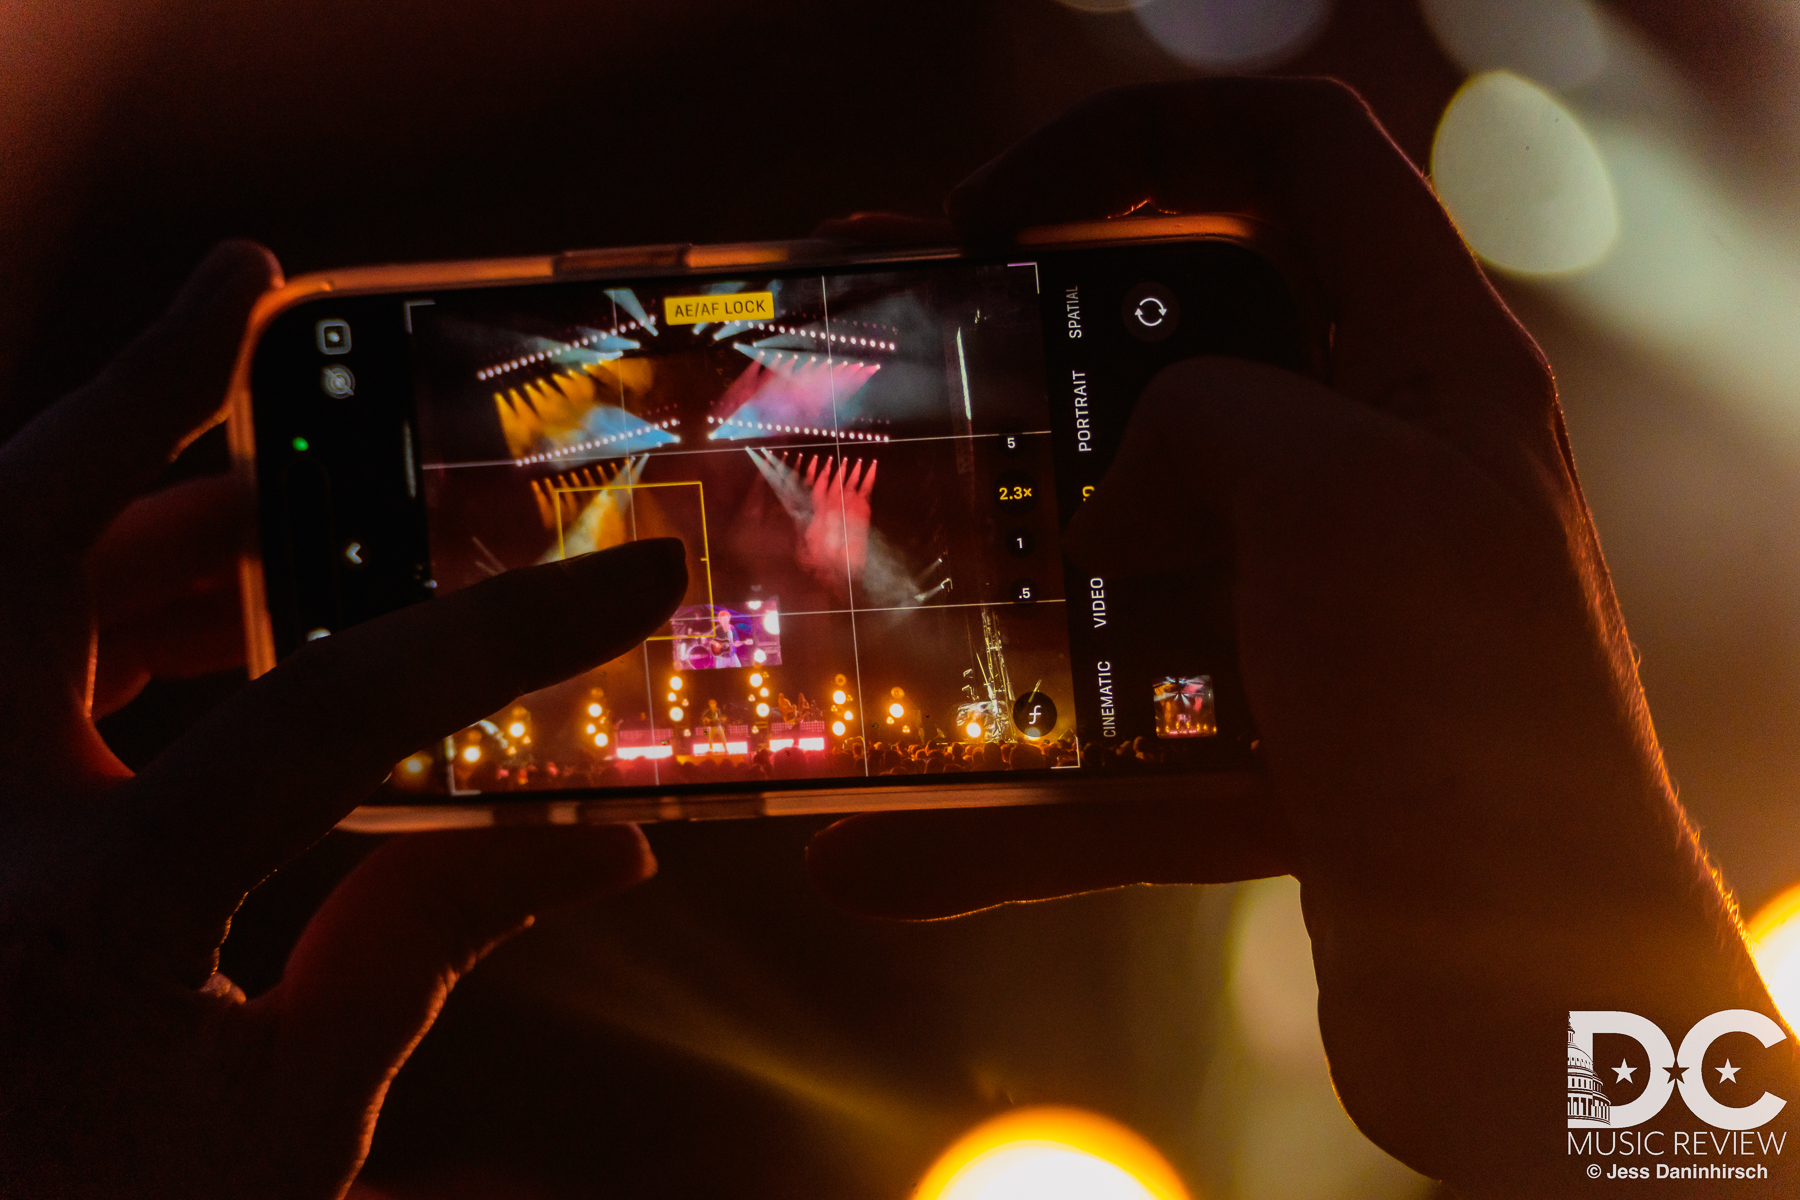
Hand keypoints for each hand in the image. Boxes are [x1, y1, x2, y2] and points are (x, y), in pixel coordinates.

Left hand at [0, 242, 687, 1199]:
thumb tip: (605, 852)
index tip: (630, 583)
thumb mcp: (282, 1120)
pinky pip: (3, 655)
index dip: (500, 638)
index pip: (323, 716)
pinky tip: (196, 615)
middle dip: (145, 384)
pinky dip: (88, 608)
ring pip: (4, 571)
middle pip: (21, 522)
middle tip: (253, 283)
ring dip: (141, 511)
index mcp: (81, 918)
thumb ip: (428, 952)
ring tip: (283, 498)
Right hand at [806, 79, 1785, 1194]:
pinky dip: (1004, 800)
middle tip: (881, 356)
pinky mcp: (1273, 744)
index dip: (1127, 140)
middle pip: (1176, 347)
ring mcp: (1321, 616)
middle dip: (1018, 345)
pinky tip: (874, 857)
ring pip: (1122, 556)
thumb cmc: (1469, 725)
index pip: (1286, 155)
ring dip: (988, 562)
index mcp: (1424, 366)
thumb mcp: (1339, 494)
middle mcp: (1379, 475)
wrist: (1536, 1012)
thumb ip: (1207, 417)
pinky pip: (1113, 744)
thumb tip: (1116, 505)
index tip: (983, 215)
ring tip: (846, 560)